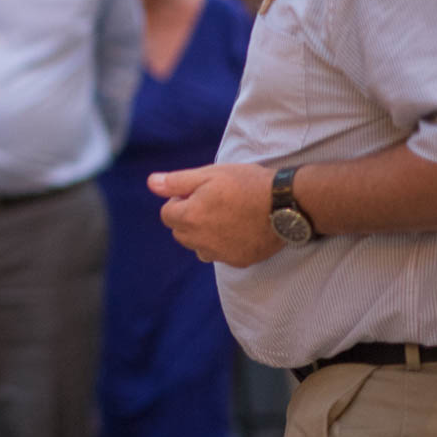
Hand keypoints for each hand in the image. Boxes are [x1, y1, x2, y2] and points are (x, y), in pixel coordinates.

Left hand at [149, 164, 282, 267]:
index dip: (180, 200)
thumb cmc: (246, 184)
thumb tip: (151, 184)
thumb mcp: (209, 174)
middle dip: (189, 218)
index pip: (167, 214)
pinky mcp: (238, 261)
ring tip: (226, 216)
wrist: (285, 204)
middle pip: (180, 232)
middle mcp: (200, 241)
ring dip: (203, 234)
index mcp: (189, 218)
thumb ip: (176, 182)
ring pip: (198, 247)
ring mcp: (220, 254)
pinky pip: (220, 255)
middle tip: (213, 202)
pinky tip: (238, 230)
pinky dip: (223, 244)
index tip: (199, 192)